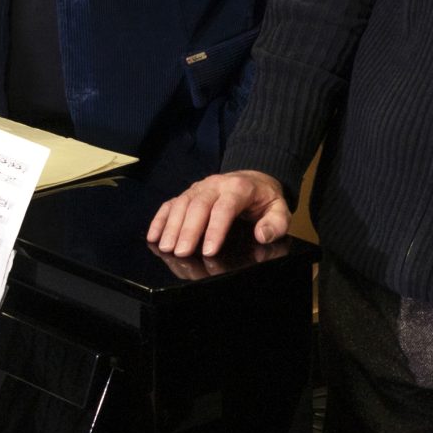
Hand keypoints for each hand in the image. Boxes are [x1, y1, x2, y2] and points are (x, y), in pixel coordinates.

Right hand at [149, 170, 289, 257]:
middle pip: (198, 205)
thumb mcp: (279, 209)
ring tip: (166, 248)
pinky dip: (160, 219)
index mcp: (239, 188)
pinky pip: (171, 203)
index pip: (225, 208)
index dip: (216, 229)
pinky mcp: (188, 193)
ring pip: (182, 204)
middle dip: (188, 230)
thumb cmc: (265, 199)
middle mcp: (216, 185)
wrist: (254, 178)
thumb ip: (275, 223)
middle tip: (181, 253)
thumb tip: (262, 235)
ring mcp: (199, 187)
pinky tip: (153, 236)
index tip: (209, 251)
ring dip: (172, 226)